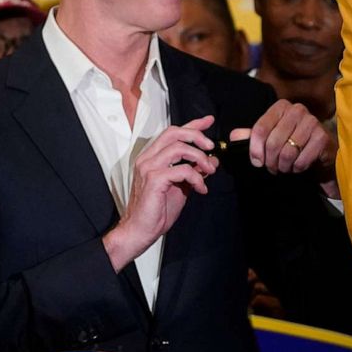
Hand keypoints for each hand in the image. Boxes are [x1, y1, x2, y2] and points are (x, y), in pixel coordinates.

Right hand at [103, 116, 217, 270]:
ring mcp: (149, 168)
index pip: (173, 132)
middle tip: (211, 148)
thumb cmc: (156, 211)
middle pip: (174, 133)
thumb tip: (211, 161)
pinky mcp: (154, 180)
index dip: (193, 124)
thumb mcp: (180, 187)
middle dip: (197, 136)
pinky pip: (182, 170)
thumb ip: (193, 171)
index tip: (208, 120)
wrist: (140, 231)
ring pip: (179, 148)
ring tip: (210, 171)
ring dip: (200, 158)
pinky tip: (201, 189)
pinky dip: (196, 178)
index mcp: (152, 157)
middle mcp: (147, 158)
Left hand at [237, 99, 328, 173]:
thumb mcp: (270, 137)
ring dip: (283, 166)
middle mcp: (297, 110)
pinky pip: (301, 160)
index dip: (255, 149)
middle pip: (273, 142)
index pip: (260, 129)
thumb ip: (251, 136)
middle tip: (272, 168)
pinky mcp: (322, 137)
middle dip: (270, 161)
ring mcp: (312, 122)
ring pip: (287, 152)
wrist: (321, 151)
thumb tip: (233, 136)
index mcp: (281, 107)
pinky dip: (297, 168)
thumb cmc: (292, 141)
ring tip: (284, 167)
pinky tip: (298, 166)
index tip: (256, 162)